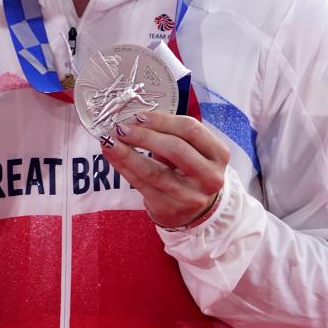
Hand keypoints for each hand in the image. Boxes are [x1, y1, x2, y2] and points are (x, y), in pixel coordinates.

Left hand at [101, 112, 229, 229]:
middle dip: (144, 136)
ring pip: (154, 171)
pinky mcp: (170, 208)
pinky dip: (123, 167)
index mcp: (218, 154)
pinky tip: (112, 155)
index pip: (191, 129)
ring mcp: (190, 196)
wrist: (196, 210)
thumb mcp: (193, 150)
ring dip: (127, 153)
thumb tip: (135, 118)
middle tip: (122, 127)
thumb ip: (171, 133)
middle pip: (175, 149)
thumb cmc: (191, 170)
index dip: (162, 120)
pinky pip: (142, 184)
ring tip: (109, 140)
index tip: (139, 116)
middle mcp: (209, 177)